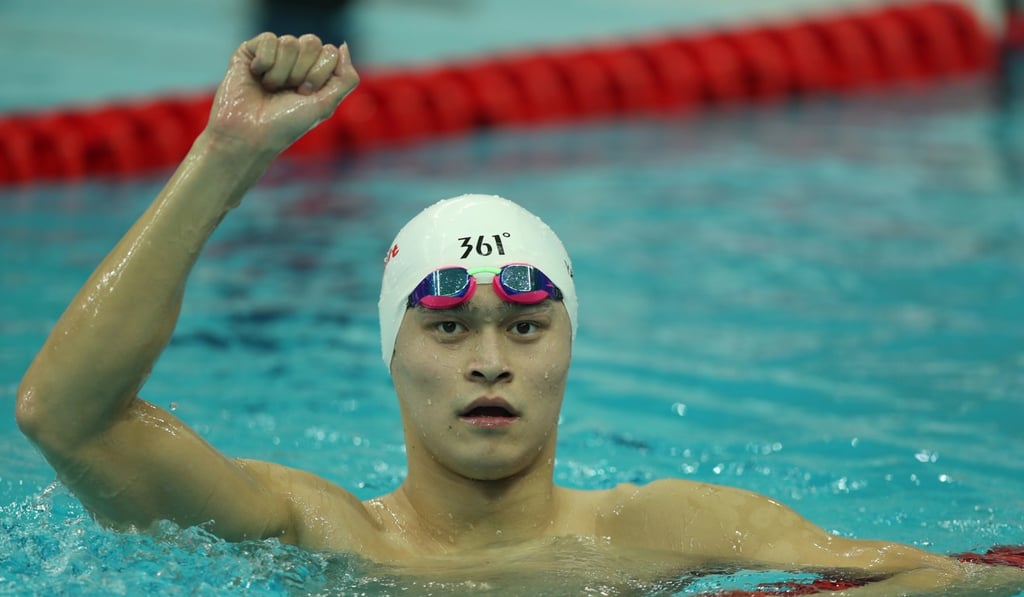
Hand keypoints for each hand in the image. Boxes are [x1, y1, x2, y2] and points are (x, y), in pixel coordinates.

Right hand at [206, 33, 359, 154]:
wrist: (250, 135)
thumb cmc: (286, 124)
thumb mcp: (325, 105)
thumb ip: (346, 78)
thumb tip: (343, 45)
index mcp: (315, 72)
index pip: (330, 52)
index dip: (319, 74)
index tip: (305, 95)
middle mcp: (295, 60)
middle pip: (312, 42)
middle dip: (302, 72)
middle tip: (289, 92)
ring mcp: (273, 54)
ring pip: (289, 42)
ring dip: (281, 72)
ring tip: (270, 89)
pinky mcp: (250, 51)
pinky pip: (268, 39)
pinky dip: (265, 62)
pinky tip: (256, 76)